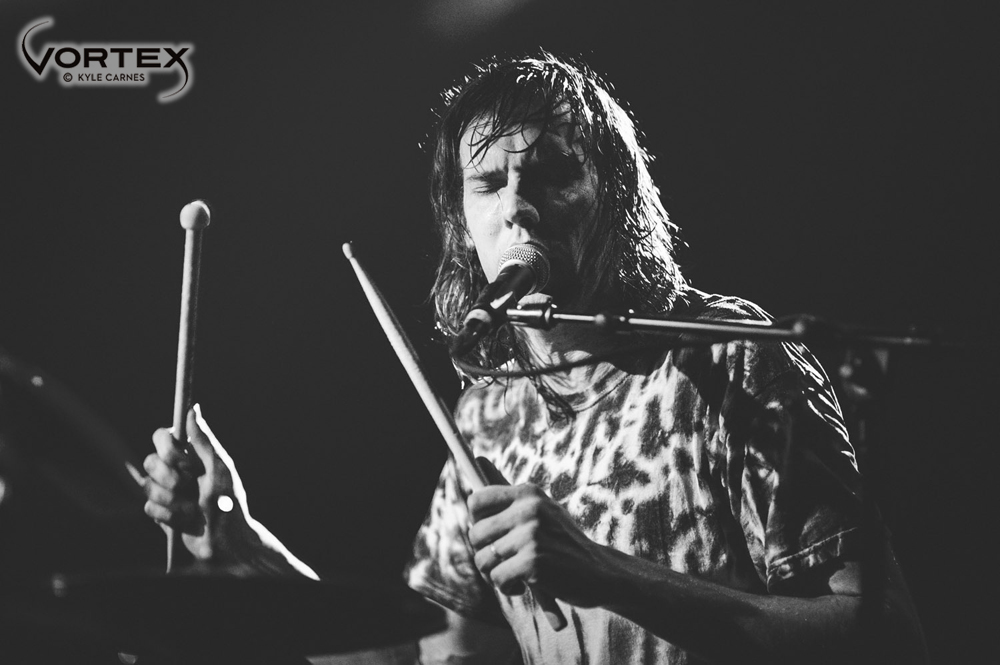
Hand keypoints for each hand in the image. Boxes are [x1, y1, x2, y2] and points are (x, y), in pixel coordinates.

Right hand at [142, 404, 255, 563]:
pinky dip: (168, 516)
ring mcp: (168, 492)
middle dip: (169, 477)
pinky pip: (148, 508)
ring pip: (147, 485)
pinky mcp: (162, 513)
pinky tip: (185, 521)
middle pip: (150, 461)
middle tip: (190, 486)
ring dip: (171, 499)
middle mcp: (177, 470)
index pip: (162, 437)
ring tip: (193, 508)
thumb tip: (193, 409)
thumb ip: (204, 440)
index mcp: (192, 456)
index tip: (184, 461)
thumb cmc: (230, 503)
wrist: (227, 542)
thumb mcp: (220, 469)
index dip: (168, 449)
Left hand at [467, 458, 610, 607]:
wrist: (599, 571)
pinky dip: (507, 587)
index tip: (490, 534)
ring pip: (483, 560)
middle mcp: (530, 509)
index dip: (477, 522)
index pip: (477, 501)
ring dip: (496, 574)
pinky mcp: (534, 562)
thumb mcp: (539, 510)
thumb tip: (478, 457)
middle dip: (485, 554)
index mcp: (529, 493)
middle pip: (476, 534)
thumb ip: (508, 492)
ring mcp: (532, 535)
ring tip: (517, 573)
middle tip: (505, 561)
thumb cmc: (562, 541)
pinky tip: (525, 584)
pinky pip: (498, 578)